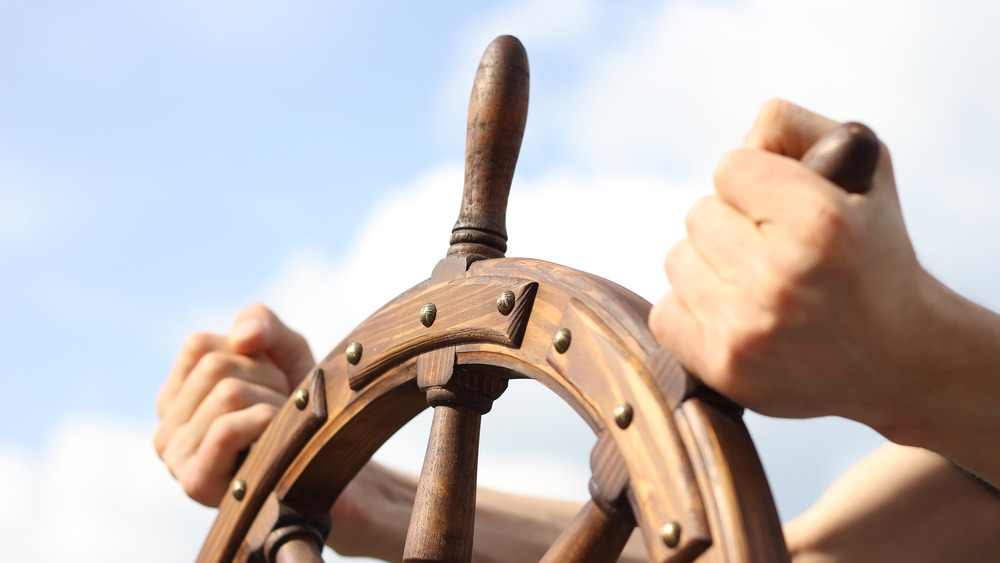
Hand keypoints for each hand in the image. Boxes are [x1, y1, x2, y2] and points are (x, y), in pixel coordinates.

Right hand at [153, 303, 314, 505]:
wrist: (333, 469)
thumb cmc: (302, 409)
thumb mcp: (286, 352)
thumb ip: (261, 323)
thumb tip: (242, 337)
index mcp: (176, 398)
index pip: (199, 345)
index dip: (249, 355)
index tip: (270, 383)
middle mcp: (167, 428)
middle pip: (216, 367)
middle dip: (267, 379)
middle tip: (282, 410)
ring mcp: (177, 457)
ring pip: (228, 393)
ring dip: (275, 403)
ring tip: (281, 430)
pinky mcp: (196, 482)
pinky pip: (227, 429)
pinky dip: (265, 422)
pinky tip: (277, 441)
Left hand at [649, 99, 925, 425]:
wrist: (897, 359)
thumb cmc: (873, 254)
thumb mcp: (865, 173)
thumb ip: (796, 130)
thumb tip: (742, 138)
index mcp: (821, 221)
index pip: (729, 168)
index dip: (755, 182)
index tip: (785, 208)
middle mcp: (782, 275)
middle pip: (698, 215)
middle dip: (732, 226)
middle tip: (776, 252)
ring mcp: (748, 327)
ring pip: (677, 260)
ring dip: (709, 267)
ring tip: (758, 285)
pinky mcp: (723, 367)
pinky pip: (664, 313)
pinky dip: (691, 311)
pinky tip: (736, 317)